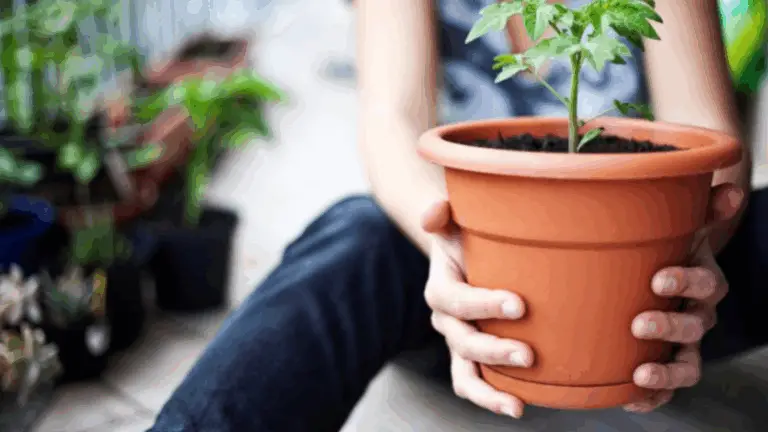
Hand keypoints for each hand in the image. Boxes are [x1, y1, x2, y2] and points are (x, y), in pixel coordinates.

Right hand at [421, 201, 531, 418]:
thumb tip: (434, 213)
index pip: (455, 300)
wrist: (468, 255)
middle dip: (493, 351)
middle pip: (461, 342)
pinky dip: (492, 398)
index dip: (482, 305)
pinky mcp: (473, 358)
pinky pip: (474, 383)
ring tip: (517, 403)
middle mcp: (446, 319)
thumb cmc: (468, 236)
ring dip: (488, 389)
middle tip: (528, 354)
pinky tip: (519, 406)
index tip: (519, 305)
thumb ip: (442, 210)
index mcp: (440, 287)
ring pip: (464, 374)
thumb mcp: (456, 219)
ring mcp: (458, 342)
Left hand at [625, 184, 744, 412]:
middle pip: (695, 325)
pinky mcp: (667, 361)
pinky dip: (652, 397)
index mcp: (703, 280)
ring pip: (686, 363)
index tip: (658, 278)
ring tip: (640, 376)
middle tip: (640, 323)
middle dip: (670, 326)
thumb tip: (729, 188)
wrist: (666, 270)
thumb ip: (704, 208)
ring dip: (666, 373)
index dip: (688, 282)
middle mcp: (698, 313)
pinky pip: (666, 386)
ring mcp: (683, 342)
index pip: (706, 283)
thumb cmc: (670, 247)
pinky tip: (629, 400)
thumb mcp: (684, 225)